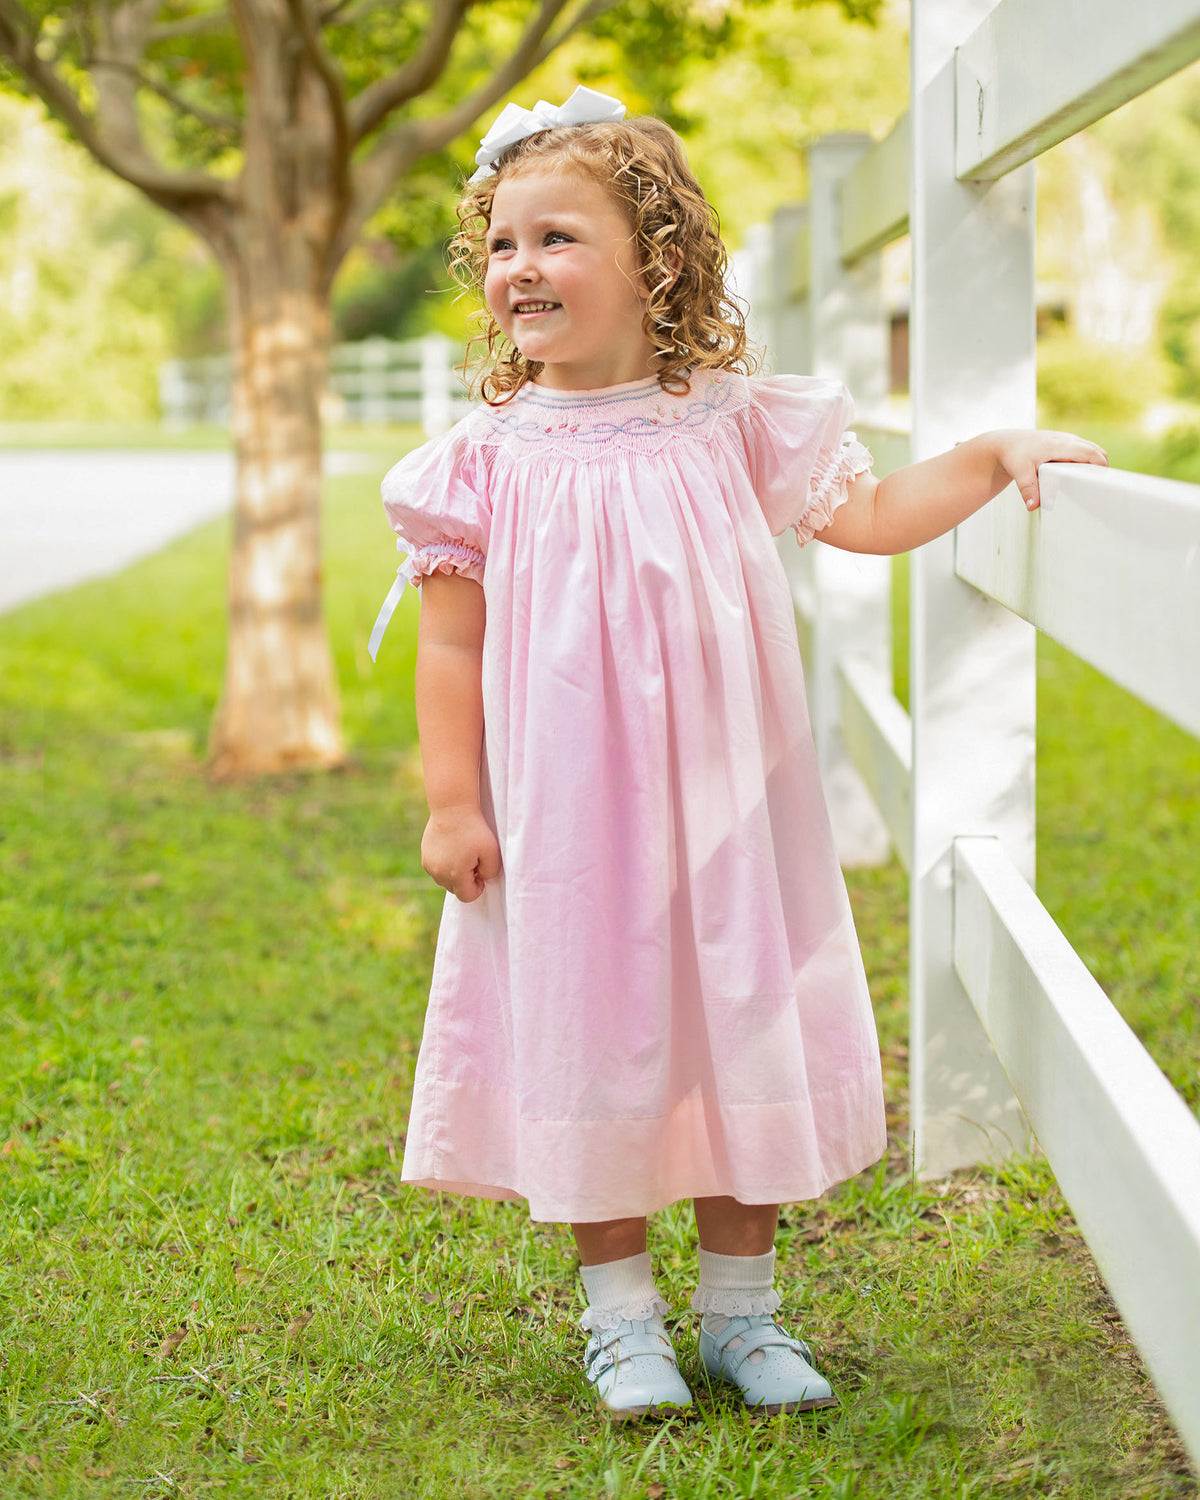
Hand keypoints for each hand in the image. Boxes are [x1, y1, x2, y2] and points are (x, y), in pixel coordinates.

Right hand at [421, 802, 501, 901]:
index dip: (478, 887)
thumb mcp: (492, 851)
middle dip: (466, 880)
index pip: (467, 897)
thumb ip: (490, 872)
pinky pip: (437, 870)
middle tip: (473, 860)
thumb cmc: (473, 829)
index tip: (481, 871)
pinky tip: (452, 849)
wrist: (451, 808)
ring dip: (454, 873)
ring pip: (445, 880)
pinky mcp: (425, 857)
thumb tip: (481, 879)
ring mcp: (429, 866)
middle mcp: (439, 874)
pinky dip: (445, 865)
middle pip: (455, 889)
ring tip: (462, 854)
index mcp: (455, 875)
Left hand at [990, 429, 1108, 510]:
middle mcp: (1068, 439)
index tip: (1103, 484)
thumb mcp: (1019, 472)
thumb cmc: (1014, 455)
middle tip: (1100, 490)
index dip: (1100, 468)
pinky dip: (1089, 462)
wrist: (1008, 443)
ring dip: (1097, 466)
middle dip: (1102, 469)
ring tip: (1093, 486)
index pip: (1091, 453)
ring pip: (1094, 450)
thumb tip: (1033, 507)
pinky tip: (1083, 478)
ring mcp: (1069, 439)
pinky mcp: (1067, 443)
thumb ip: (1028, 489)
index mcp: (1060, 445)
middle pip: (1098, 452)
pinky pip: (1086, 450)